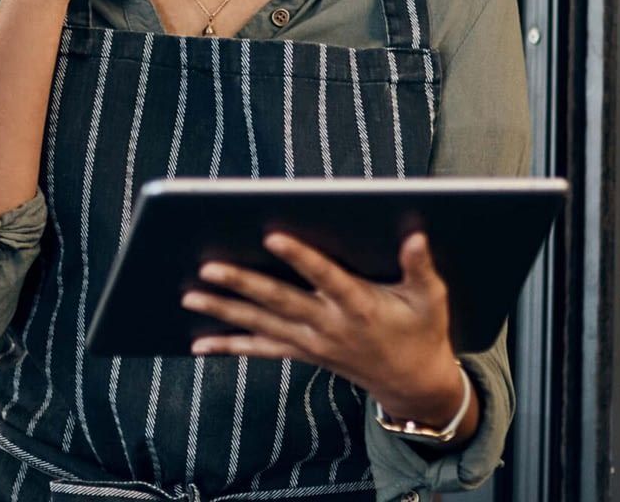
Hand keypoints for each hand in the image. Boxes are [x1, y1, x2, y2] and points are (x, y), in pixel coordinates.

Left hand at [180, 231, 473, 431]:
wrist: (412, 383)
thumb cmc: (422, 331)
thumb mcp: (431, 298)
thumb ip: (420, 267)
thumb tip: (415, 235)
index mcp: (360, 306)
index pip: (325, 277)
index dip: (300, 257)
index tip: (272, 236)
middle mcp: (330, 325)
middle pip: (280, 301)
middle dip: (243, 283)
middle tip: (208, 267)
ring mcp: (312, 342)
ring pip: (261, 325)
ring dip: (224, 311)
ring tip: (188, 297)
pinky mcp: (303, 352)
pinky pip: (261, 349)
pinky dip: (229, 345)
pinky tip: (198, 343)